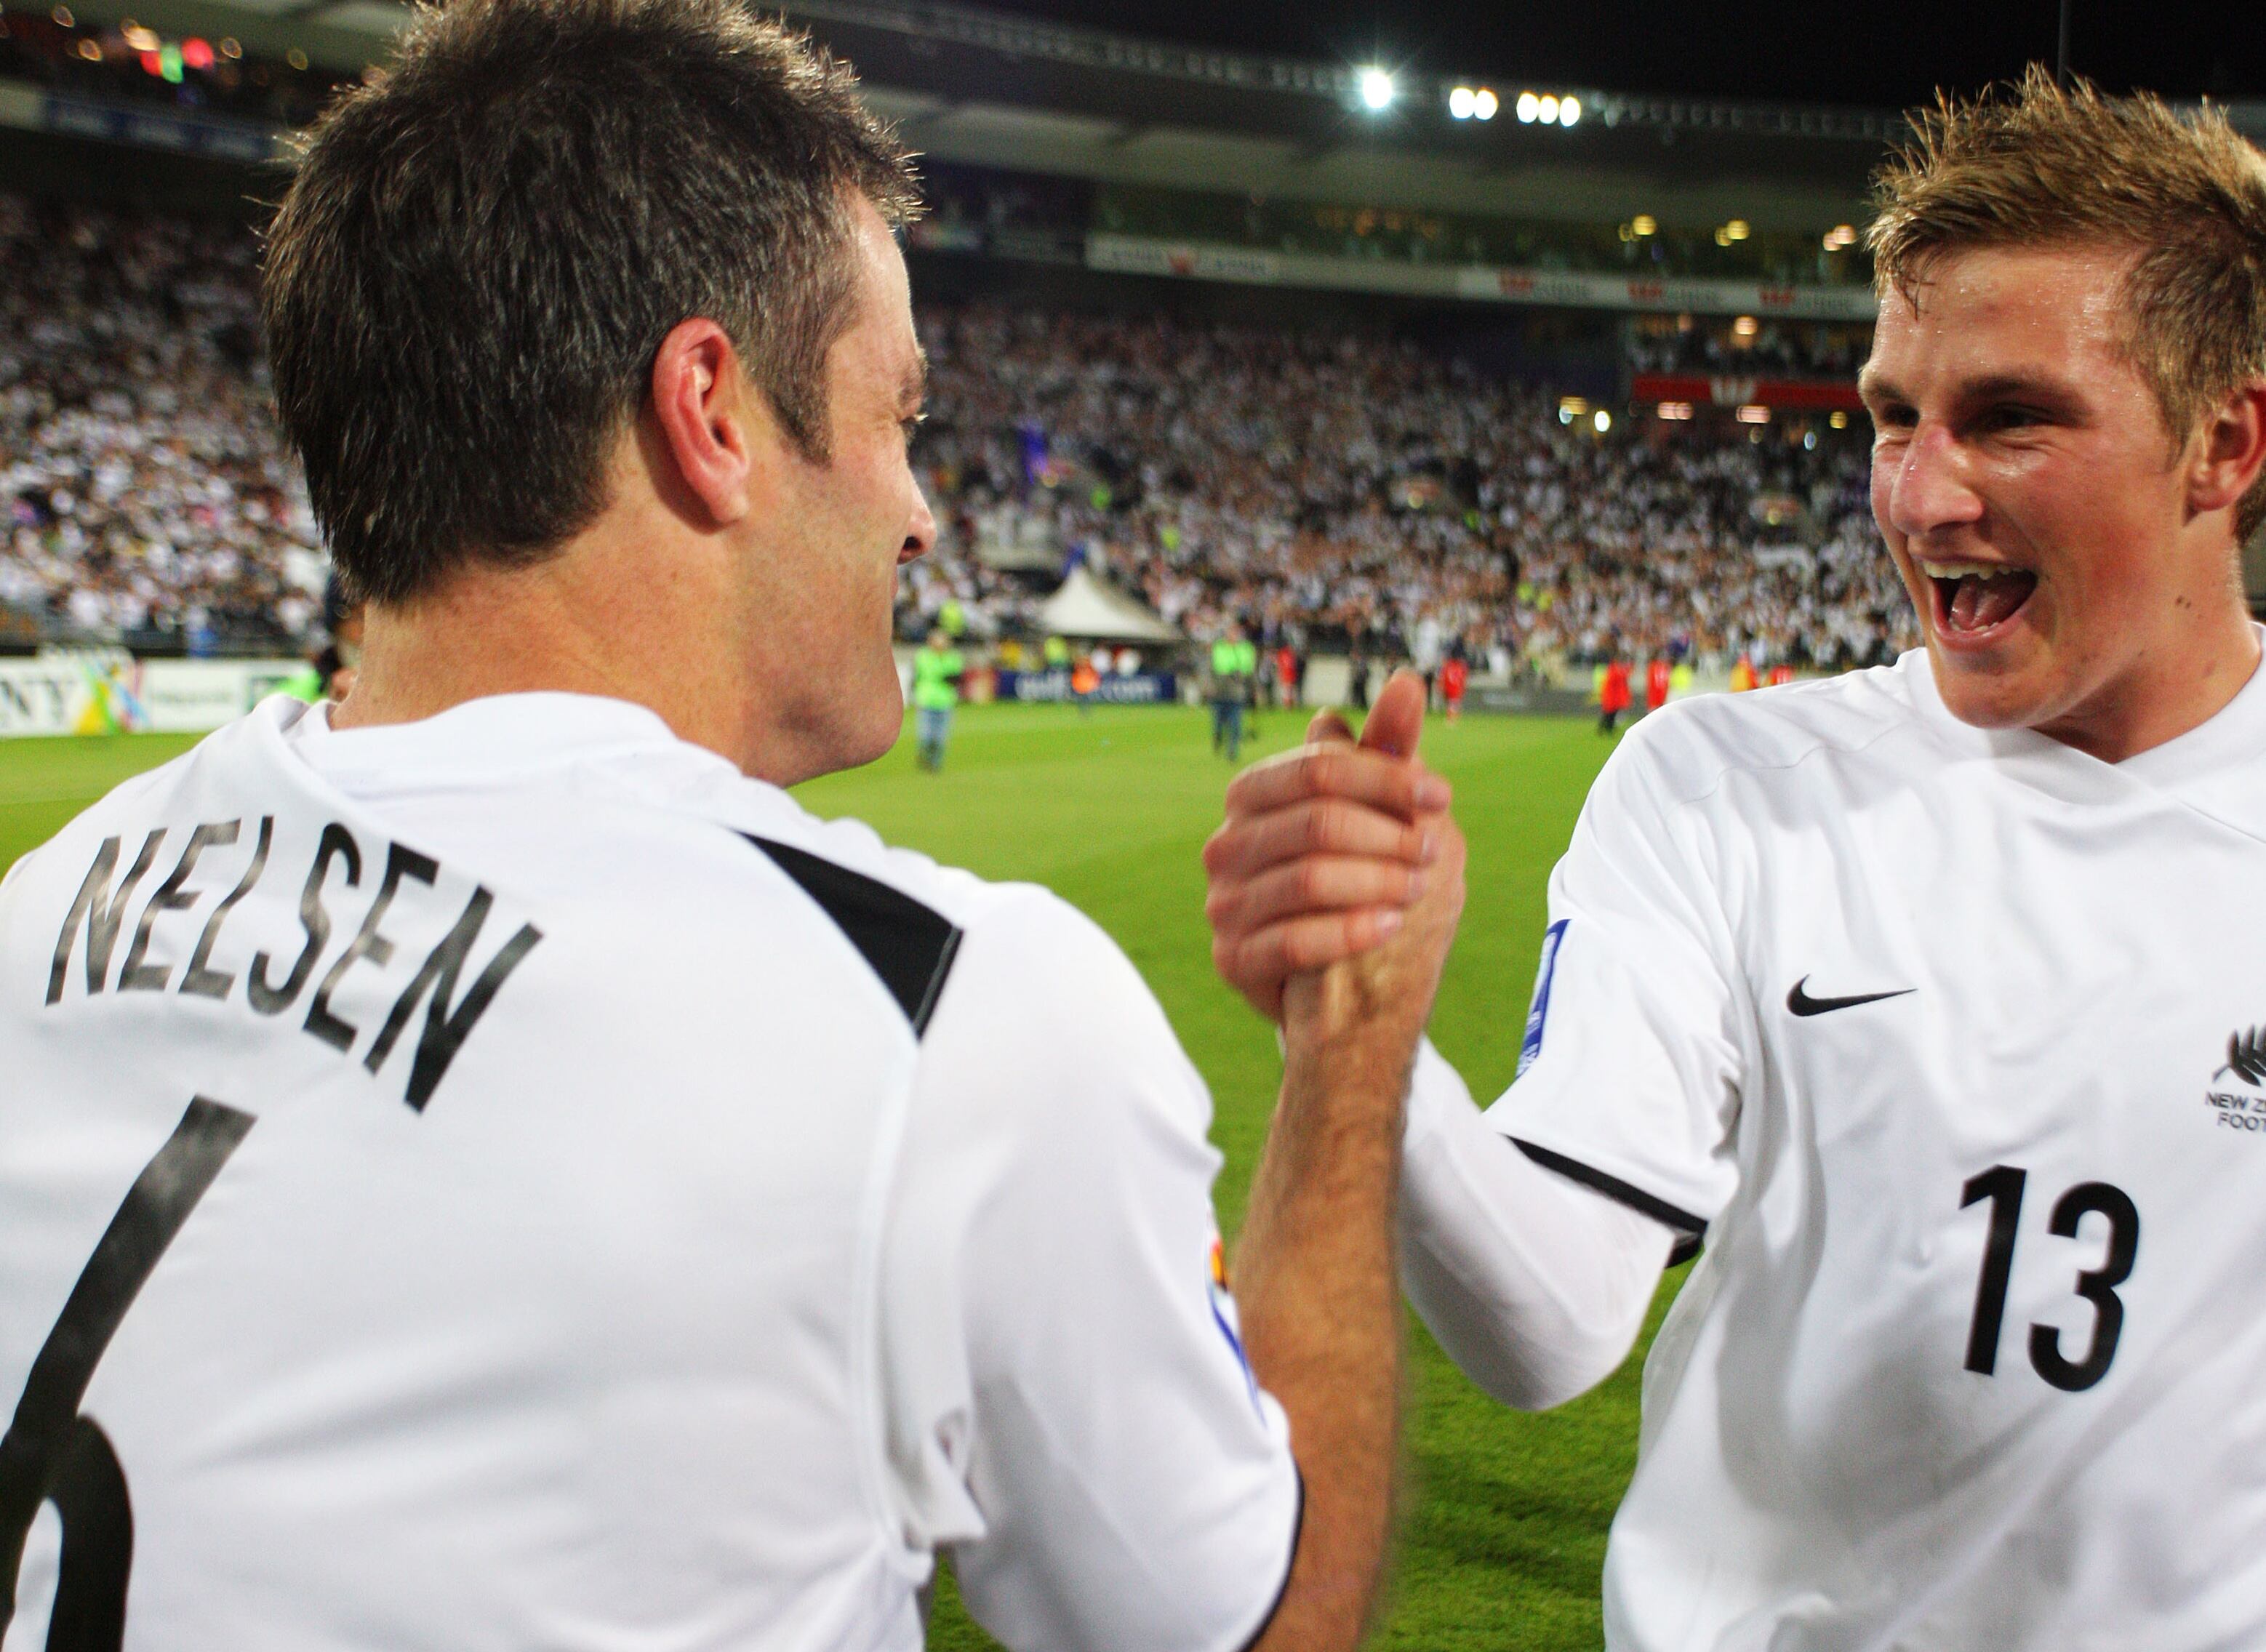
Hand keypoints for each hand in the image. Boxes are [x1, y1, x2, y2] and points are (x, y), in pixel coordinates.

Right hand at [1204, 670, 1454, 1019]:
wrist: (1349, 985)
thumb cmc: (1368, 882)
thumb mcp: (1386, 814)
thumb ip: (1388, 752)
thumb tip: (1407, 680)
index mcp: (1255, 795)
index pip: (1318, 769)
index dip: (1387, 777)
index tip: (1442, 796)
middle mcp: (1227, 843)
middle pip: (1316, 821)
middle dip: (1389, 834)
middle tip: (1435, 853)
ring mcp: (1223, 901)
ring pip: (1309, 879)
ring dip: (1379, 882)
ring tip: (1418, 890)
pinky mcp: (1231, 957)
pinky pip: (1292, 940)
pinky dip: (1351, 931)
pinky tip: (1389, 926)